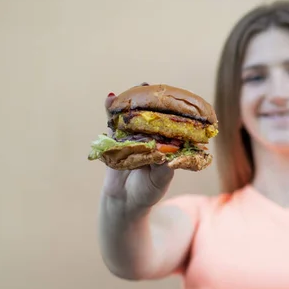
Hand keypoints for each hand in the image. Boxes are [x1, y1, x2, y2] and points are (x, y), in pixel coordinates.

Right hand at [102, 83, 173, 210]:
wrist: (125, 202)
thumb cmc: (147, 191)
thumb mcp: (160, 180)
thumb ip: (164, 167)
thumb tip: (167, 154)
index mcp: (166, 144)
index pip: (172, 124)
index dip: (174, 111)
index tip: (178, 98)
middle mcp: (151, 137)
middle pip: (153, 115)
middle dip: (155, 100)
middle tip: (154, 87)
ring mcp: (134, 137)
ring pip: (134, 116)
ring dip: (135, 100)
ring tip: (139, 86)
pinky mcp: (115, 140)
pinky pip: (113, 123)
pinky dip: (111, 110)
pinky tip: (110, 98)